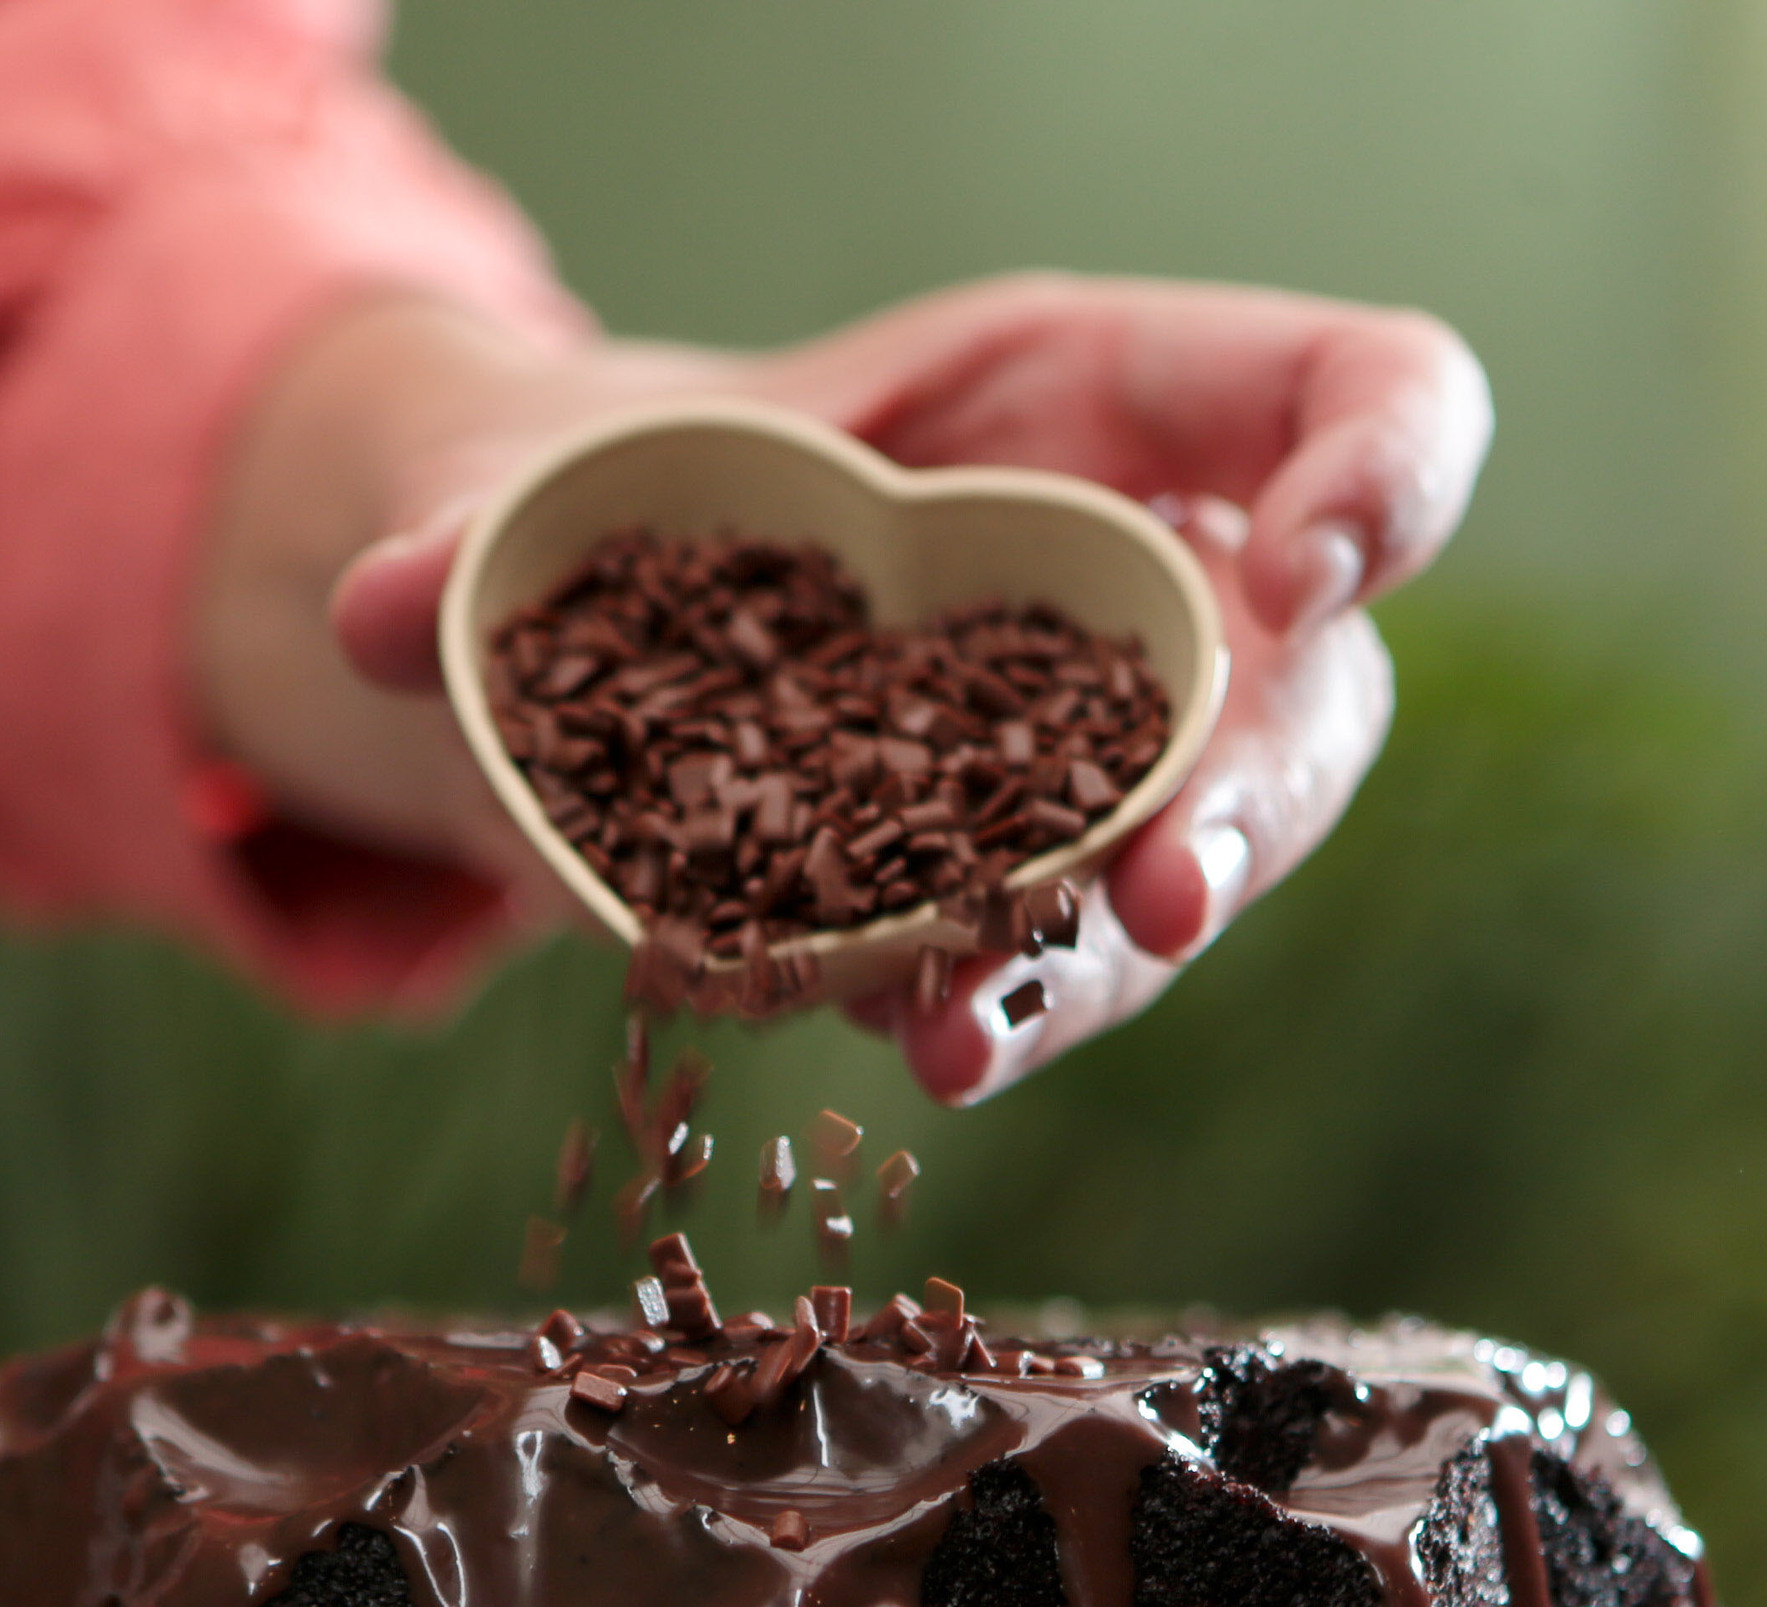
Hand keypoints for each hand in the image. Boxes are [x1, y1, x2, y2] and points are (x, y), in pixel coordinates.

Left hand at [200, 277, 1487, 1102]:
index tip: (1311, 572)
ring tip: (975, 1031)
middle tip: (1164, 891)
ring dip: (1109, 956)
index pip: (1367, 397)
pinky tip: (919, 1048)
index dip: (1387, 476)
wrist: (581, 622)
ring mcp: (1110, 753)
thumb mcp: (559, 473)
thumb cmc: (634, 487)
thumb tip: (379, 607)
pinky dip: (999, 1004)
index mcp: (1111, 400)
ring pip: (1202, 855)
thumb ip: (477, 526)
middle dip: (1248, 792)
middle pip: (1312, 686)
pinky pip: (1066, 954)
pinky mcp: (1030, 887)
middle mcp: (1152, 580)